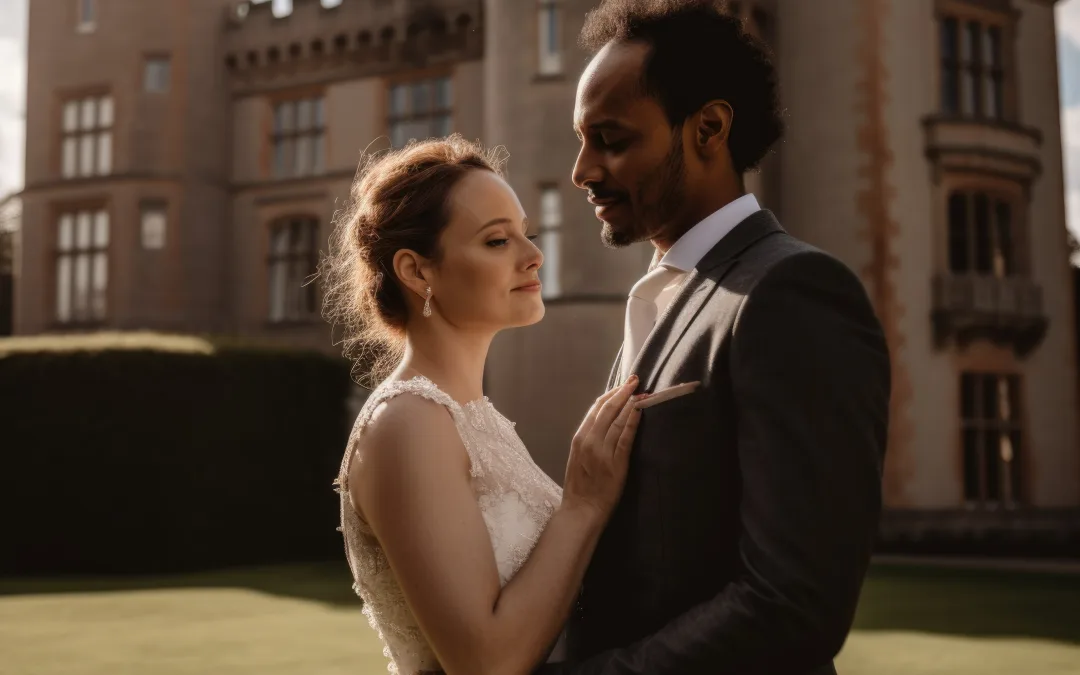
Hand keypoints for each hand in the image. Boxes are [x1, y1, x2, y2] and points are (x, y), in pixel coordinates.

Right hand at [562, 375, 642, 524]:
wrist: (582, 509)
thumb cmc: (580, 486)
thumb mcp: (578, 457)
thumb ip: (588, 439)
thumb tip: (603, 422)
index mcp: (579, 438)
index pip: (595, 409)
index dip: (610, 394)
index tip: (621, 384)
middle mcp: (590, 441)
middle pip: (607, 410)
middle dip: (622, 392)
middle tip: (635, 380)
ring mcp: (603, 451)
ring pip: (617, 420)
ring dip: (631, 403)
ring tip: (641, 391)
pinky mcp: (616, 462)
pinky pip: (626, 437)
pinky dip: (633, 422)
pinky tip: (640, 410)